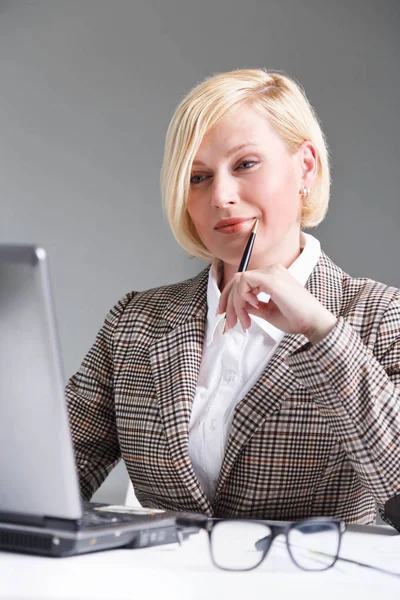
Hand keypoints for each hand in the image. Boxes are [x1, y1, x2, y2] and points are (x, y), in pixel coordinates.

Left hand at [217, 264, 337, 343]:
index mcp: (272, 276)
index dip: (229, 297)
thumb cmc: (296, 318)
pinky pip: (244, 283)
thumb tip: (238, 306)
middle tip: (229, 321)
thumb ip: (252, 306)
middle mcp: (271, 270)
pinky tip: (252, 309)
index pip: (242, 281)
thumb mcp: (267, 312)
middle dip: (227, 301)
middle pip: (237, 279)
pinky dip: (242, 297)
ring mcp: (271, 272)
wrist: (314, 323)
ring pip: (239, 282)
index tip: (226, 315)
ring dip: (235, 304)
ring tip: (244, 321)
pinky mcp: (271, 279)